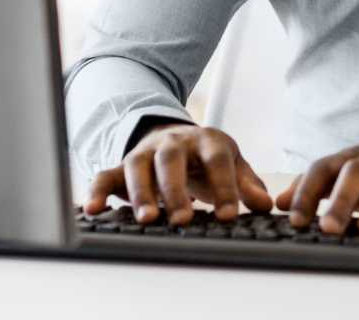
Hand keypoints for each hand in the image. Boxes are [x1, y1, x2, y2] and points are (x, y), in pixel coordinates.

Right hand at [83, 123, 274, 225]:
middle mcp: (173, 143)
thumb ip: (247, 185)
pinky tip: (93, 210)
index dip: (224, 186)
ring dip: (141, 193)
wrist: (177, 138)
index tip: (230, 215)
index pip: (217, 160)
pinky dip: (97, 191)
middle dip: (176, 190)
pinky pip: (105, 176)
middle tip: (183, 220)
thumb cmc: (208, 159)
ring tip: (147, 220)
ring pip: (137, 166)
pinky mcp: (121, 166)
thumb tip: (265, 205)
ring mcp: (144, 152)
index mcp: (206, 140)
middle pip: (171, 160)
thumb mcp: (233, 165)